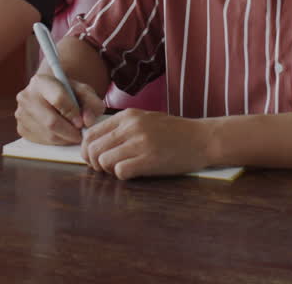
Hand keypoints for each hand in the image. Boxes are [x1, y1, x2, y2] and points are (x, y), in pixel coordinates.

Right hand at [15, 72, 104, 144]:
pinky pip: (43, 142)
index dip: (73, 113)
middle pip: (51, 122)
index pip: (58, 99)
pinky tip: (62, 134)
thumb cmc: (68, 93)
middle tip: (81, 134)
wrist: (49, 94)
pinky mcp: (21, 128)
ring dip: (66, 138)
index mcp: (40, 81)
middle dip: (71, 132)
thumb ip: (92, 103)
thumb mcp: (83, 91)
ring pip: (48, 135)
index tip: (82, 121)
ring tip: (73, 132)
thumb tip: (88, 121)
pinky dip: (57, 141)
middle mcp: (26, 96)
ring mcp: (21, 113)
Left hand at [80, 109, 212, 179]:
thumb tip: (97, 141)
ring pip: (103, 161)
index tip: (95, 158)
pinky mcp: (149, 160)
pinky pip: (120, 172)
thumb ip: (123, 127)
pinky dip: (122, 176)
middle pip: (93, 148)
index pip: (92, 133)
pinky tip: (134, 172)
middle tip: (105, 169)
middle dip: (94, 163)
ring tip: (121, 169)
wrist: (203, 138)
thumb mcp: (146, 119)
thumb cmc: (175, 132)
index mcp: (127, 116)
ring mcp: (140, 142)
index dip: (88, 149)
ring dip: (108, 170)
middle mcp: (131, 126)